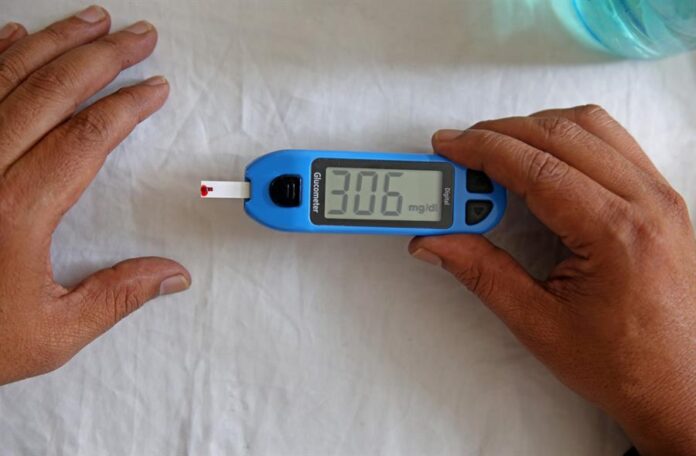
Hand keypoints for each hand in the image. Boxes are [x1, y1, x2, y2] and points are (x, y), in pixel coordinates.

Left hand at [0, 7, 189, 385]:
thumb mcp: (50, 333)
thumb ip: (116, 298)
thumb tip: (171, 275)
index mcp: (14, 212)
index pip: (86, 137)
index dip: (127, 106)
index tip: (155, 88)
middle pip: (51, 92)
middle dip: (102, 56)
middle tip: (138, 36)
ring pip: (7, 78)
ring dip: (54, 43)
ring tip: (92, 20)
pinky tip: (15, 37)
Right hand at [410, 106, 695, 454]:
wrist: (681, 387)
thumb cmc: (624, 365)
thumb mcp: (538, 322)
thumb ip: (481, 272)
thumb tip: (435, 241)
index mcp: (616, 233)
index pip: (535, 166)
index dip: (482, 149)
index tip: (447, 147)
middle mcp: (646, 203)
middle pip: (560, 134)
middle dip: (499, 133)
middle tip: (459, 152)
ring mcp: (659, 197)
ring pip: (590, 126)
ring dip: (535, 130)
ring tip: (495, 154)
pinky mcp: (660, 200)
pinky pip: (612, 142)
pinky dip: (567, 139)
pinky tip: (540, 162)